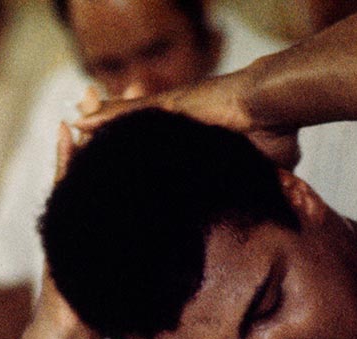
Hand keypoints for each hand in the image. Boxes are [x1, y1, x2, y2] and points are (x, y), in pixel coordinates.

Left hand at [76, 75, 299, 170]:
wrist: (275, 106)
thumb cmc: (276, 132)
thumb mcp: (262, 173)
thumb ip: (263, 191)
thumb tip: (286, 215)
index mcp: (192, 140)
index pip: (157, 155)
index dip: (138, 164)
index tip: (119, 181)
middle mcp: (177, 124)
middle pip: (134, 136)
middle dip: (109, 146)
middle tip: (82, 154)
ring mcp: (171, 112)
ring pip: (125, 121)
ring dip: (99, 127)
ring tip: (71, 132)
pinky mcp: (169, 104)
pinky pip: (129, 110)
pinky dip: (105, 114)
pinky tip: (80, 119)